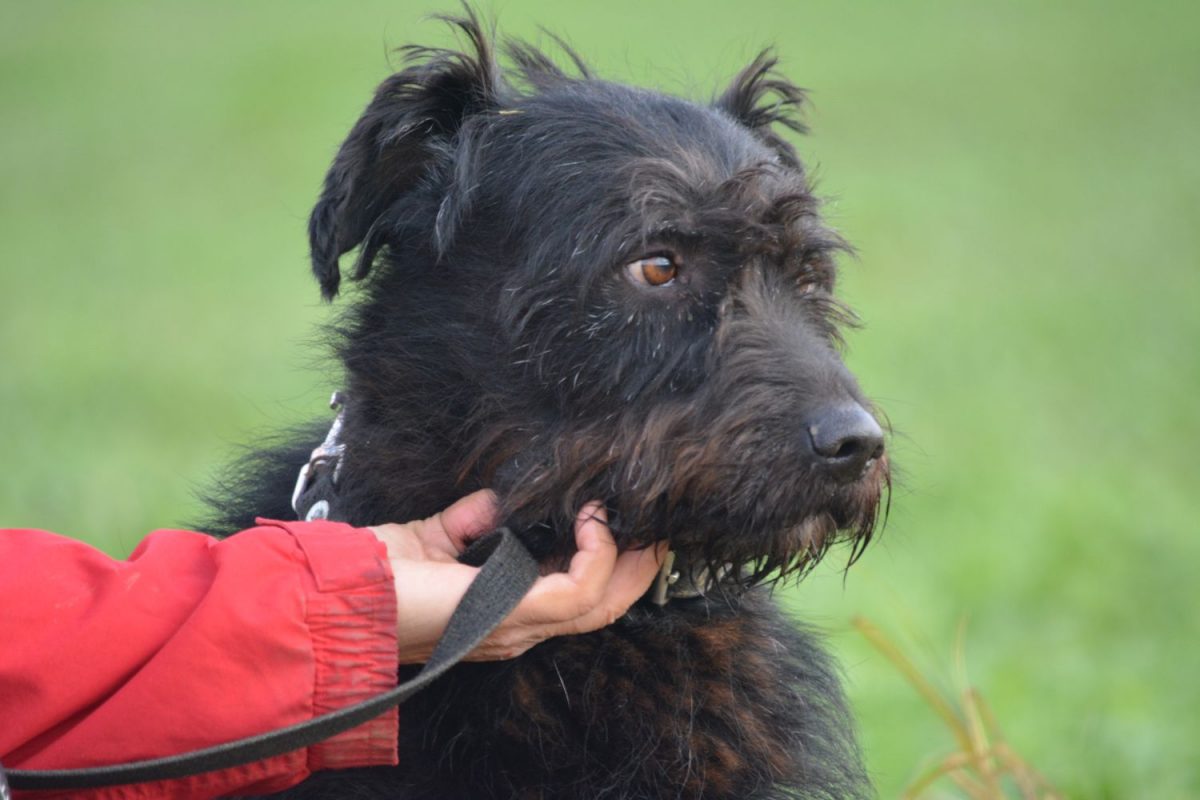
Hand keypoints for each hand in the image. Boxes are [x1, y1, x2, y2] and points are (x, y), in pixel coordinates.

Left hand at [370, 491, 665, 662]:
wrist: (351, 594)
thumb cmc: (386, 575)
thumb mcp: (442, 535)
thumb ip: (479, 518)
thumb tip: (507, 495)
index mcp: (508, 609)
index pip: (577, 596)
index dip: (610, 564)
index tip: (621, 520)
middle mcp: (521, 626)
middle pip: (604, 608)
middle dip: (639, 568)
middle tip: (657, 528)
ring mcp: (521, 624)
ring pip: (603, 603)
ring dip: (627, 559)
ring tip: (629, 517)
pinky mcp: (515, 612)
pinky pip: (580, 589)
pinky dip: (597, 553)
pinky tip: (593, 522)